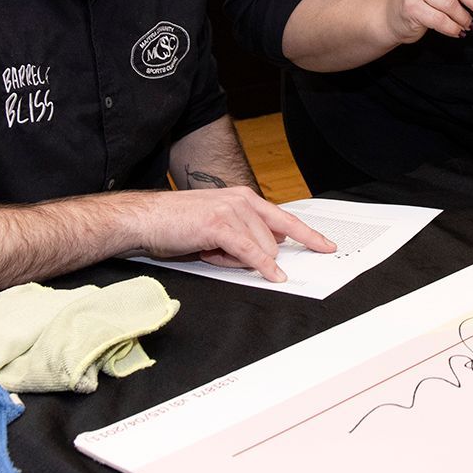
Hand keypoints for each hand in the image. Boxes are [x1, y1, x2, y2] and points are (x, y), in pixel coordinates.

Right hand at [129, 188, 334, 281]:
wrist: (146, 219)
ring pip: (263, 248)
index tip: (327, 246)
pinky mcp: (220, 225)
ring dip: (240, 261)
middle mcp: (242, 200)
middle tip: (218, 253)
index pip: (285, 219)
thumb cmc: (177, 224)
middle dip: (255, 257)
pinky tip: (273, 274)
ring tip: (208, 250)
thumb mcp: (217, 228)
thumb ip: (245, 235)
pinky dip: (264, 266)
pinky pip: (252, 252)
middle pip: (274, 240)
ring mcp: (232, 210)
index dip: (309, 235)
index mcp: (244, 198)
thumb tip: (269, 254)